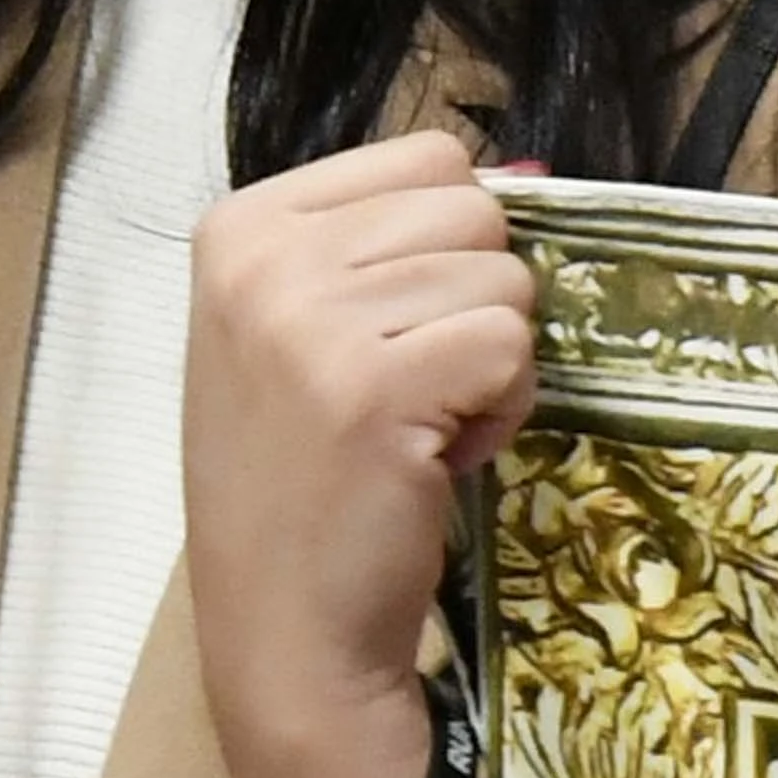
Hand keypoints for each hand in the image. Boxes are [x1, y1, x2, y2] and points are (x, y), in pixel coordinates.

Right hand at [188, 133, 530, 748]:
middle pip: (476, 209)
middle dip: (476, 303)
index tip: (389, 330)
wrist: (284, 621)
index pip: (429, 156)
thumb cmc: (309, 476)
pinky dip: (502, 409)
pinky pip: (512, 346)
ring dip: (491, 364)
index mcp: (242, 224)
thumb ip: (410, 240)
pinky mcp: (375, 385)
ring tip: (418, 427)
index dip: (448, 249)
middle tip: (413, 387)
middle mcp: (264, 256)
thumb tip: (535, 167)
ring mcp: (311, 317)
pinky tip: (437, 456)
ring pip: (506, 280)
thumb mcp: (327, 328)